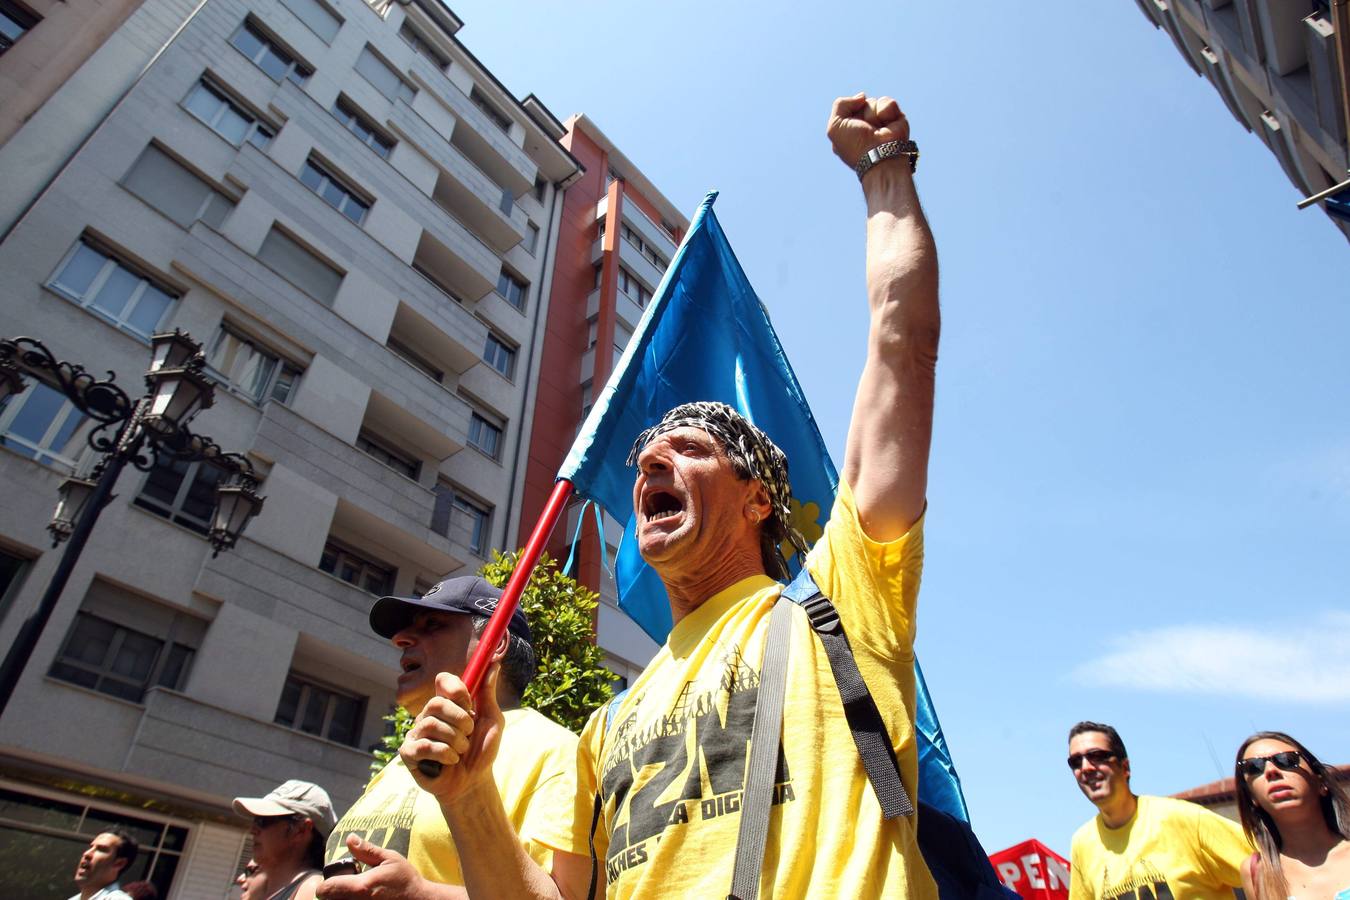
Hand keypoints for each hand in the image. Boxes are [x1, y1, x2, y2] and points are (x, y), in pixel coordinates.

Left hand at [315, 836, 446, 898]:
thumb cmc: (405, 880)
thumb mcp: (389, 859)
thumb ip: (366, 850)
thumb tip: (349, 838)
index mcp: (360, 886)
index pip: (324, 890)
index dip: (324, 884)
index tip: (332, 880)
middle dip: (332, 893)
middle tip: (343, 886)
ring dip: (340, 899)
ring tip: (352, 893)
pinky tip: (361, 898)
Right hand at [400, 667, 503, 803]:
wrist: (474, 782)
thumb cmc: (482, 750)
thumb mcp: (491, 720)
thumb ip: (488, 693)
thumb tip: (494, 663)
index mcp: (448, 704)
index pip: (443, 680)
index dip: (456, 689)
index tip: (469, 704)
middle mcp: (429, 715)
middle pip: (436, 703)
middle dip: (460, 720)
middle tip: (468, 733)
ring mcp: (417, 733)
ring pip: (431, 724)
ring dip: (455, 741)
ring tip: (460, 752)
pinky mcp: (408, 752)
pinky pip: (423, 745)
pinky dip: (443, 754)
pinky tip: (450, 761)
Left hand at [827, 92, 909, 169]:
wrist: (879, 156)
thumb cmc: (855, 145)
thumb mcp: (835, 126)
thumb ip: (840, 105)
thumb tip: (862, 96)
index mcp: (849, 129)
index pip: (847, 107)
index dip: (848, 113)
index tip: (851, 127)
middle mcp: (864, 126)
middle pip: (861, 103)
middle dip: (861, 114)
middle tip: (865, 129)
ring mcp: (880, 122)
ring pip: (873, 102)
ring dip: (873, 115)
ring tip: (877, 130)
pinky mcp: (895, 119)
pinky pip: (888, 102)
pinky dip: (887, 112)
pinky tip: (888, 125)